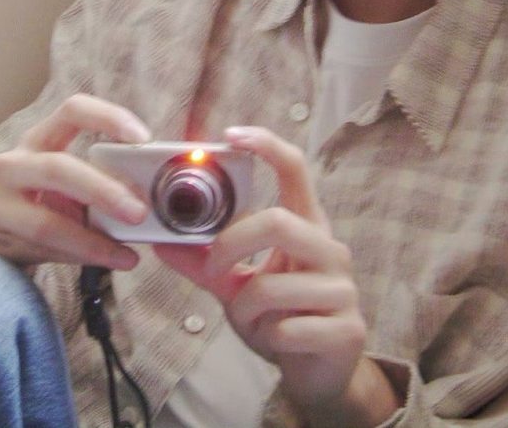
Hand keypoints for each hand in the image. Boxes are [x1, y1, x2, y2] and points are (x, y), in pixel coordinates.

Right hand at [0, 94, 150, 269]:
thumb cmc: (45, 205)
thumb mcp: (73, 184)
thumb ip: (106, 180)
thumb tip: (156, 191)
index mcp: (42, 138)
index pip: (74, 110)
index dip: (108, 118)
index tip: (143, 137)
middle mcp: (15, 160)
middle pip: (60, 168)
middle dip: (103, 191)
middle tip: (140, 212)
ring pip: (46, 220)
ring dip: (93, 238)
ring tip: (130, 252)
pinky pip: (43, 247)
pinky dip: (84, 254)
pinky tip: (115, 259)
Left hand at [155, 126, 399, 425]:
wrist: (318, 373)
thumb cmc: (278, 315)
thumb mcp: (238, 285)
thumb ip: (205, 262)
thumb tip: (161, 242)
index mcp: (306, 225)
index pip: (294, 168)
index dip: (265, 144)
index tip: (231, 134)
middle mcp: (329, 248)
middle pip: (277, 220)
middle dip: (232, 244)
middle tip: (213, 267)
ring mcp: (343, 289)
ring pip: (273, 286)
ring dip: (244, 307)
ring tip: (248, 317)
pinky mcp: (347, 329)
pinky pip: (286, 328)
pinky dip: (265, 336)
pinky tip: (274, 339)